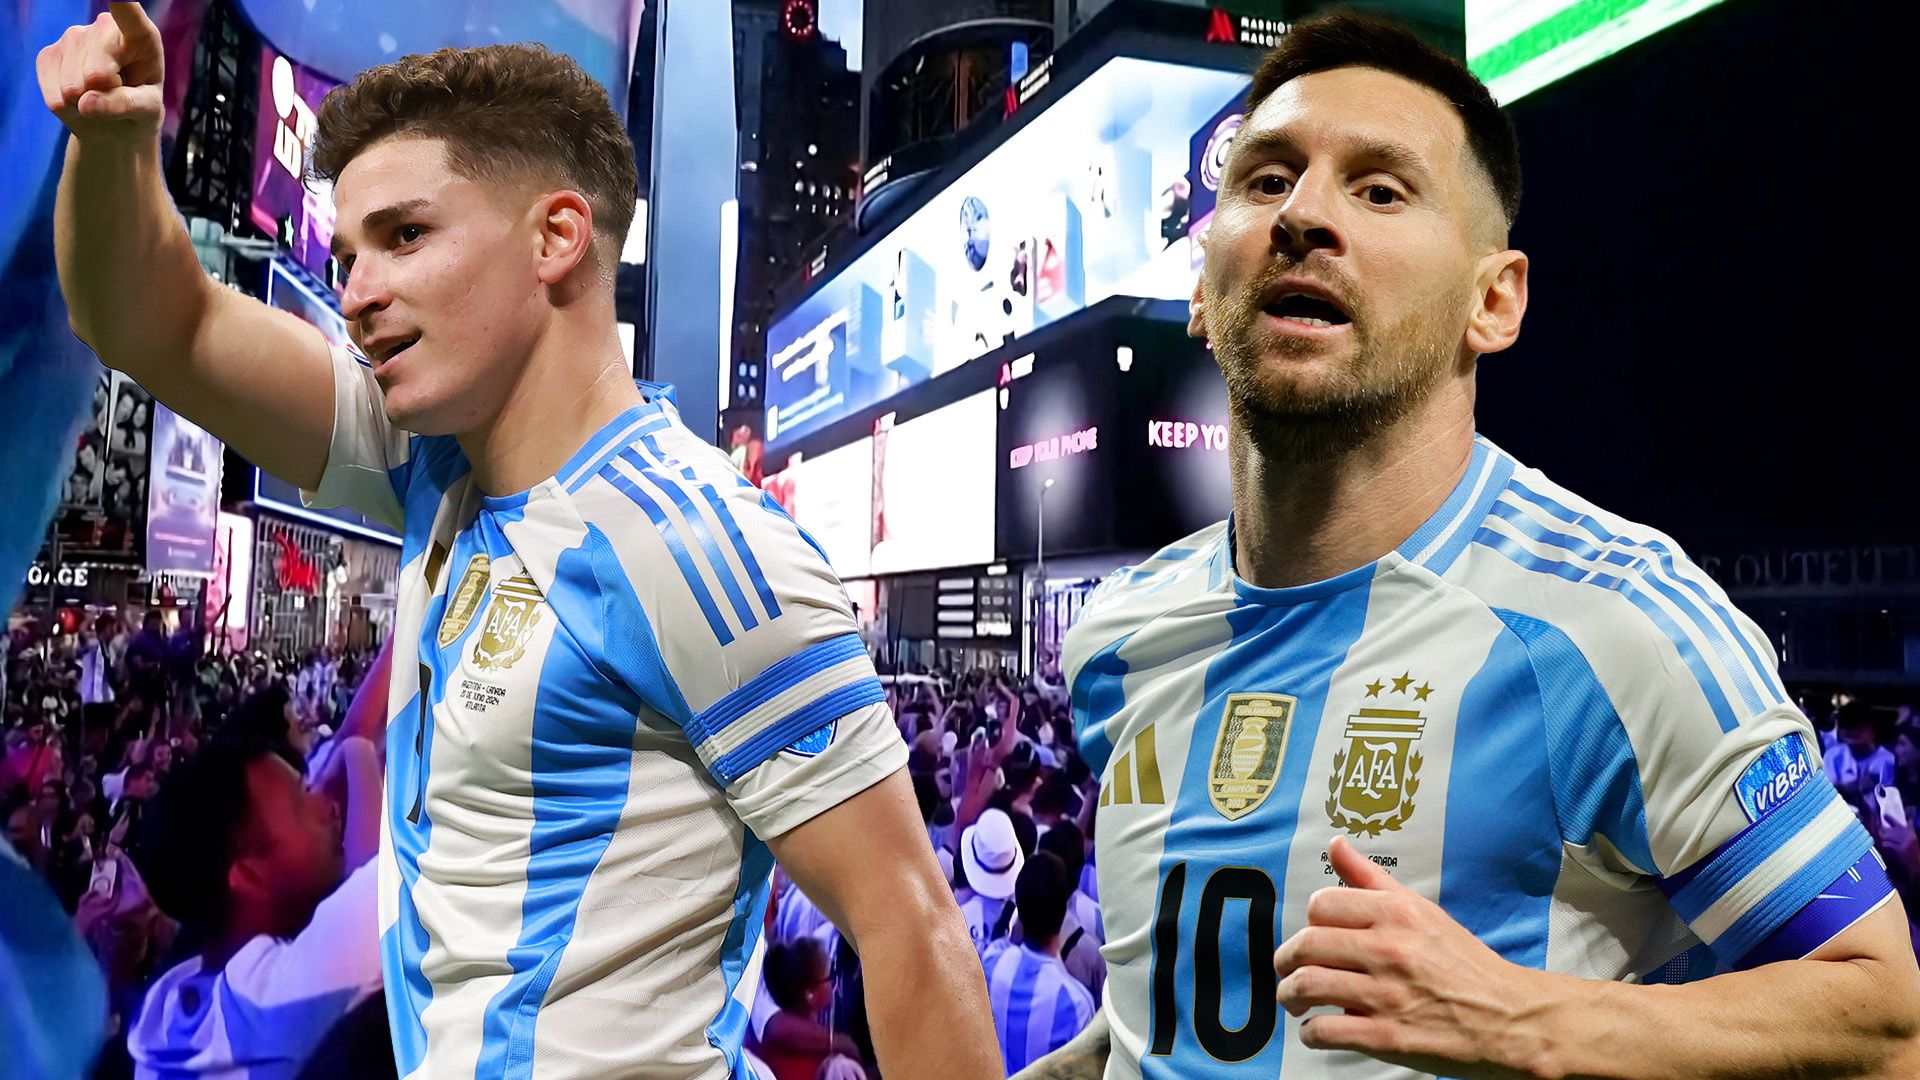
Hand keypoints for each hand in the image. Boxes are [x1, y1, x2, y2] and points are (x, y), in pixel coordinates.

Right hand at [36, 3, 164, 141]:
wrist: (114, 122)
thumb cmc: (140, 110)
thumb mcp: (147, 112)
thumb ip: (124, 105)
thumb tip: (86, 102)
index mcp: (140, 35)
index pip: (128, 12)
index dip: (119, 0)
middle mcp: (104, 28)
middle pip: (97, 70)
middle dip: (105, 95)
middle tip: (116, 93)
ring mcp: (73, 37)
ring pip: (73, 85)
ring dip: (84, 102)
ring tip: (99, 96)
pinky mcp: (49, 54)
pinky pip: (53, 93)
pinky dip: (66, 106)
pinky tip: (78, 100)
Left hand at [1273, 837, 1554, 1079]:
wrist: (1511, 1019)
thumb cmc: (1464, 964)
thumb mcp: (1422, 910)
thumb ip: (1371, 879)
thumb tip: (1336, 844)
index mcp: (1397, 914)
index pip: (1321, 904)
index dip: (1310, 921)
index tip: (1313, 935)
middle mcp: (1389, 949)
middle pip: (1306, 945)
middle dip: (1286, 960)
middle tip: (1288, 970)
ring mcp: (1386, 995)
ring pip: (1307, 986)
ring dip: (1290, 995)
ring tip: (1294, 1000)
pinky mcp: (1387, 1037)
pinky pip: (1325, 1031)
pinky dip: (1311, 1032)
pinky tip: (1317, 1030)